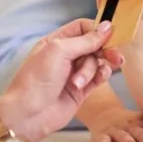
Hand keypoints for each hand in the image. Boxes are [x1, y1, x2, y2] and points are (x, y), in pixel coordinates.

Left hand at [0, 19, 123, 141]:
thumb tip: (108, 26)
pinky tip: (98, 79)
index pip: (83, 28)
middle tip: (115, 56)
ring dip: (93, 69)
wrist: (28, 115)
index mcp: (57, 41)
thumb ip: (86, 40)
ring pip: (97, 62)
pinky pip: (99, 77)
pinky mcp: (82, 89)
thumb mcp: (60, 51)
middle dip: (105, 50)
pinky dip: (101, 76)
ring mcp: (74, 72)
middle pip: (94, 45)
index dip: (97, 30)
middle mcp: (66, 55)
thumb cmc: (37, 79)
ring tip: (80, 82)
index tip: (111, 35)